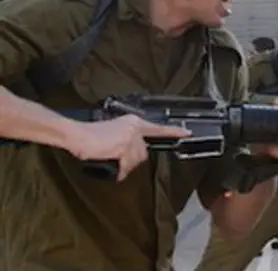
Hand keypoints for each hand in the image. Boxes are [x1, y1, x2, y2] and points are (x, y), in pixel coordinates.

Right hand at [66, 115, 191, 181]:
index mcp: (134, 122)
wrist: (77, 134)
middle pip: (143, 152)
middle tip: (116, 157)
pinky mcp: (125, 147)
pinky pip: (126, 166)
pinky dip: (118, 170)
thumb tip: (135, 154)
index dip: (173, 131)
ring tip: (110, 159)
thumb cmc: (91, 134)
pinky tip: (109, 163)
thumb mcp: (114, 131)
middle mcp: (135, 127)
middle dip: (132, 159)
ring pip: (135, 160)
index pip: (157, 127)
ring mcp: (131, 137)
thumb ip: (129, 139)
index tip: (186, 132)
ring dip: (124, 165)